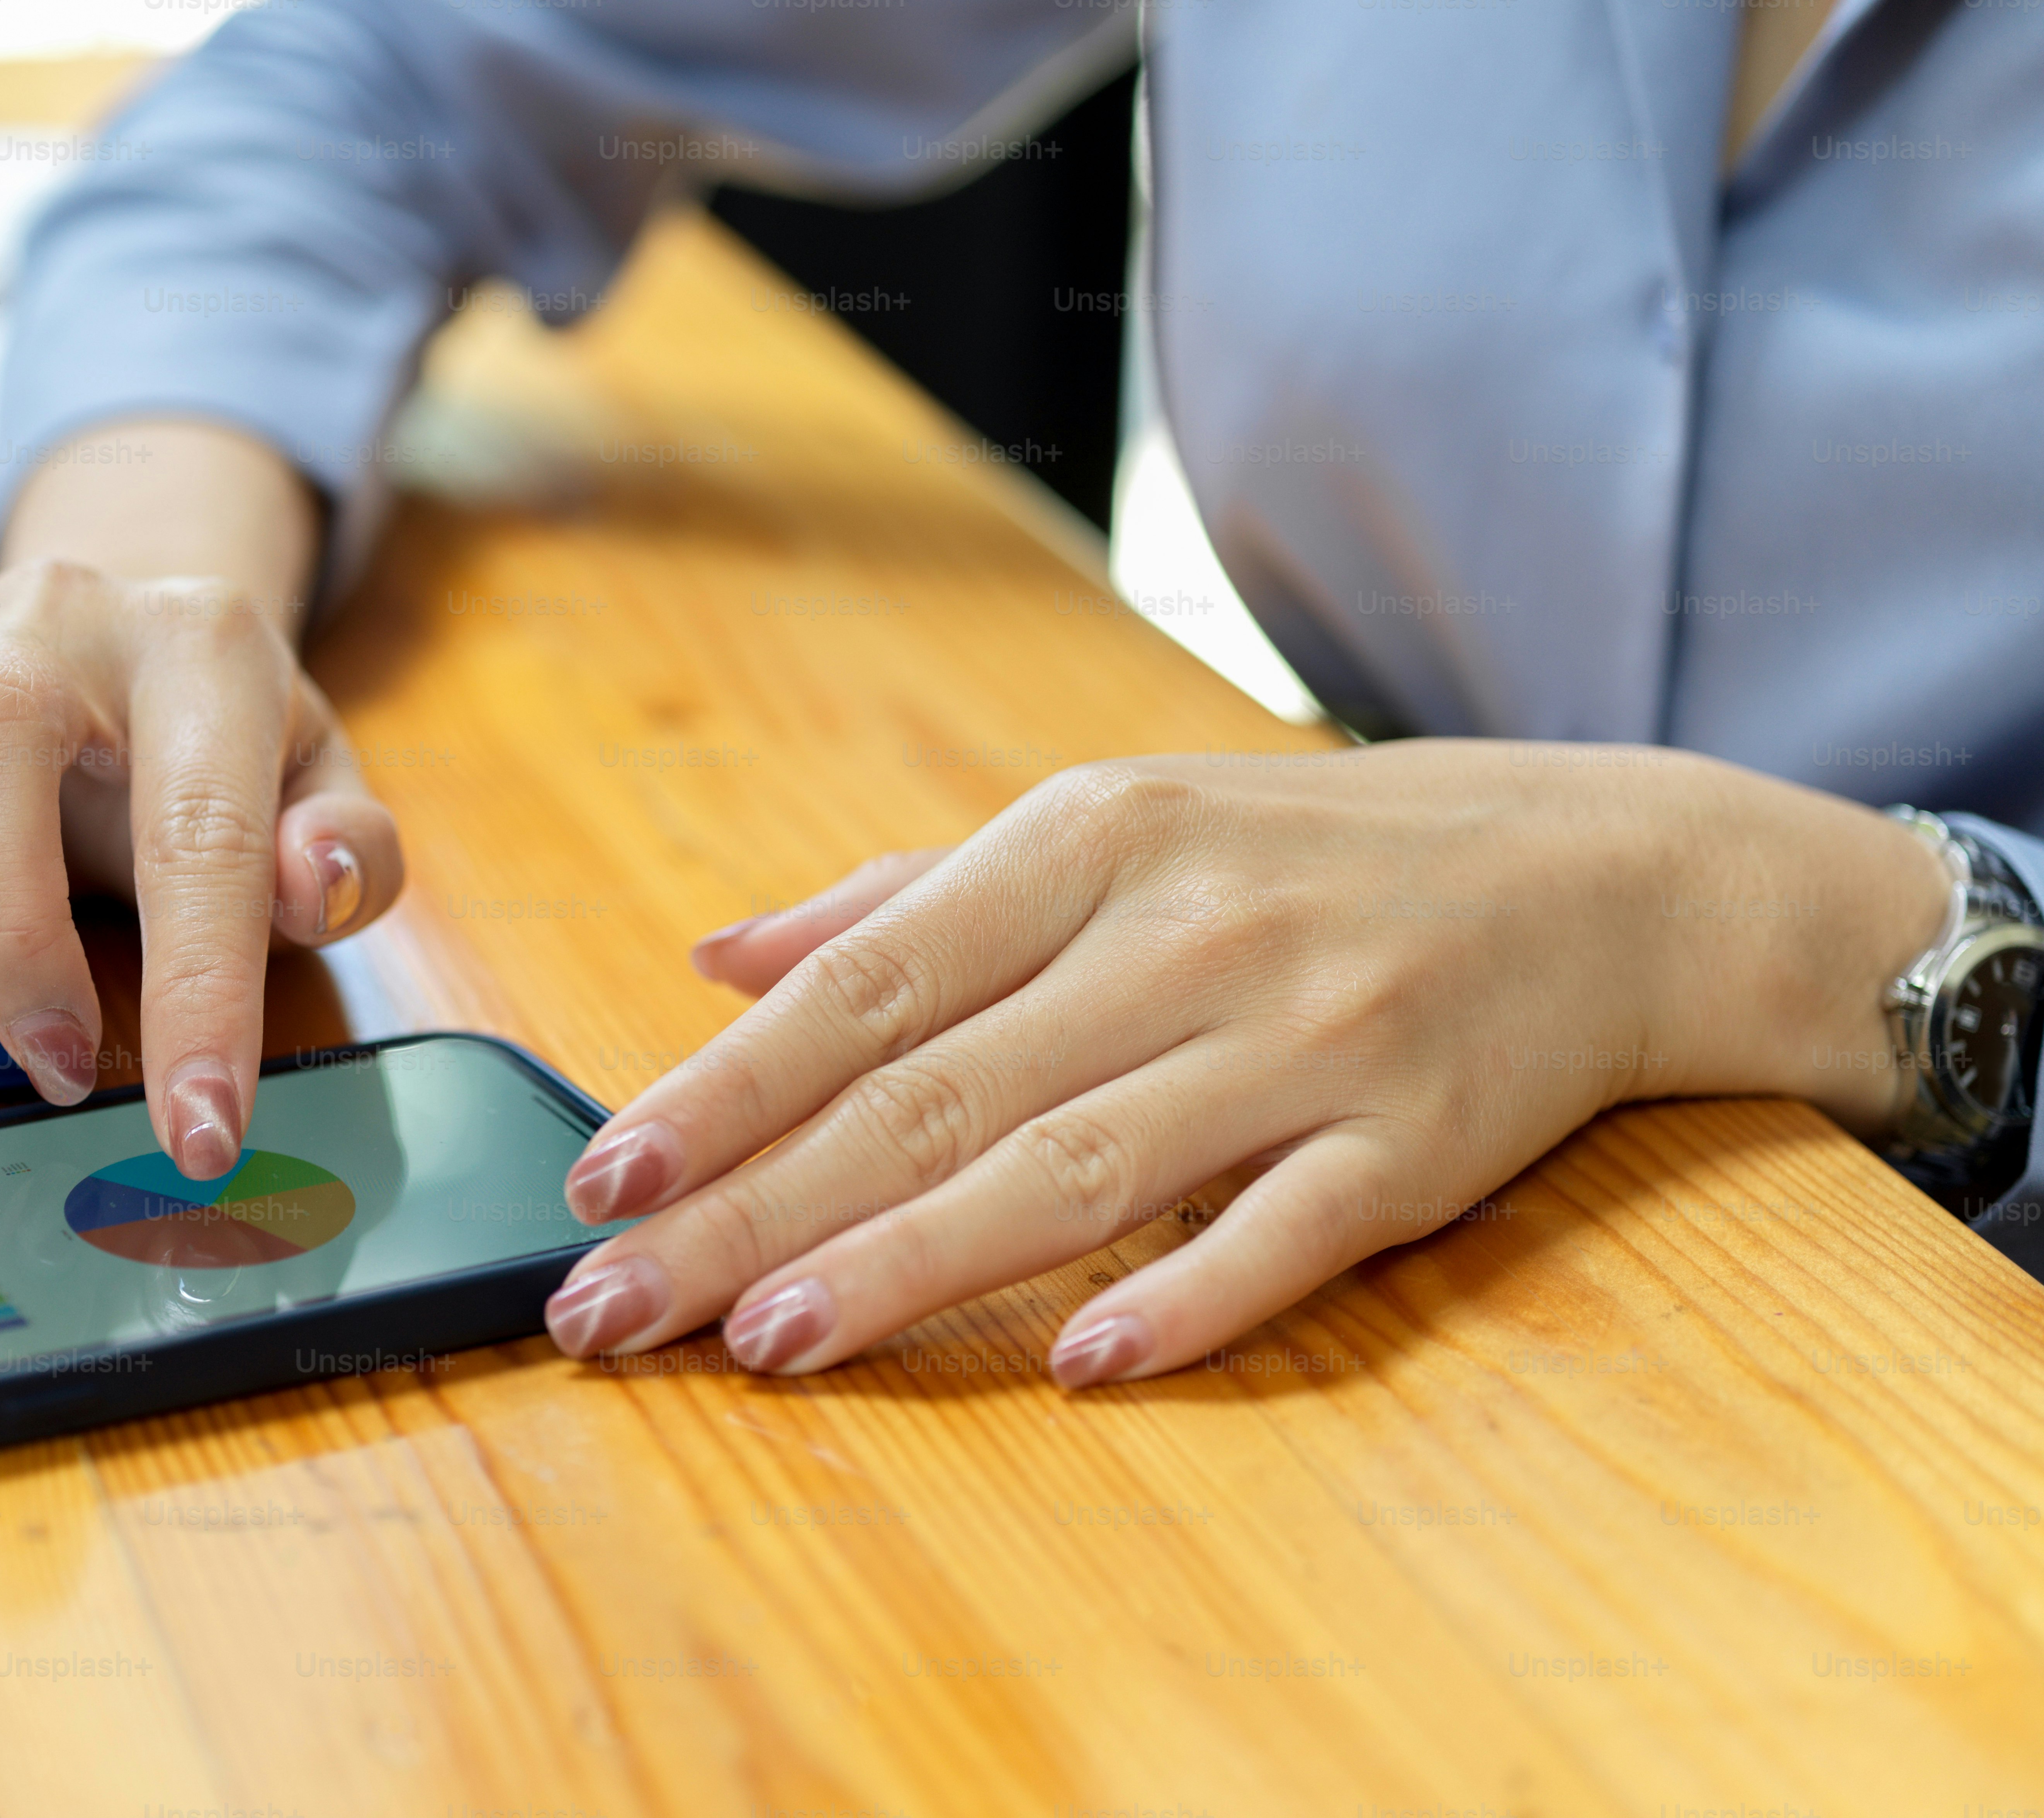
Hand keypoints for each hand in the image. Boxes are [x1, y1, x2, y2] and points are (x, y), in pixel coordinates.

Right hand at [0, 422, 401, 1177]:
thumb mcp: (319, 784)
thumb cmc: (216, 742)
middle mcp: (54, 617)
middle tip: (50, 1056)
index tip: (199, 1126)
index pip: (203, 827)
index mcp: (199, 648)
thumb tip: (320, 882)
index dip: (202, 989)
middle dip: (7, 921)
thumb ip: (353, 845)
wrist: (137, 634)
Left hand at [543, 742, 1950, 1385]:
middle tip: (618, 1305)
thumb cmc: (1297, 858)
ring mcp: (1309, 1038)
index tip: (604, 1177)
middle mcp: (1186, 932)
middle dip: (760, 1209)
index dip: (727, 1088)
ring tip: (766, 1344)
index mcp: (1090, 843)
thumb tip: (719, 955)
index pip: (867, 985)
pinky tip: (1075, 1367)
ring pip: (1077, 1169)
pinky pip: (1284, 1231)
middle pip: (936, 1095)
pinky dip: (1186, 1298)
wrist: (1594, 869)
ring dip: (912, 1265)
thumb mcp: (1105, 831)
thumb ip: (902, 900)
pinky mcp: (1415, 1139)